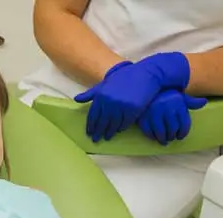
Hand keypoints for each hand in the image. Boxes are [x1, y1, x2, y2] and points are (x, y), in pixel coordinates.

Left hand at [74, 52, 190, 142]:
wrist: (146, 73)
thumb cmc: (125, 77)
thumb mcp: (106, 83)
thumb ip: (91, 93)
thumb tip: (76, 99)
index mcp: (101, 95)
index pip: (93, 115)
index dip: (90, 125)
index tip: (89, 132)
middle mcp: (109, 101)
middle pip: (102, 121)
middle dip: (98, 132)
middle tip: (95, 140)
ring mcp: (121, 106)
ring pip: (113, 124)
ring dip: (109, 132)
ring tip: (107, 137)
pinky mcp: (133, 110)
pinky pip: (125, 123)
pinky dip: (122, 128)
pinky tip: (119, 130)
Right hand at [137, 89, 206, 144]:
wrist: (144, 88)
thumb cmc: (164, 95)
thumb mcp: (179, 96)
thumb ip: (191, 102)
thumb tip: (204, 102)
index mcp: (177, 104)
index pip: (184, 124)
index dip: (183, 133)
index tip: (180, 136)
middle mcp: (166, 108)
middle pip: (172, 130)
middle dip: (172, 136)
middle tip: (171, 137)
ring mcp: (153, 114)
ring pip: (161, 133)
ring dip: (163, 139)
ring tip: (164, 140)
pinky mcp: (142, 118)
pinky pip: (148, 132)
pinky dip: (152, 137)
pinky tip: (154, 137)